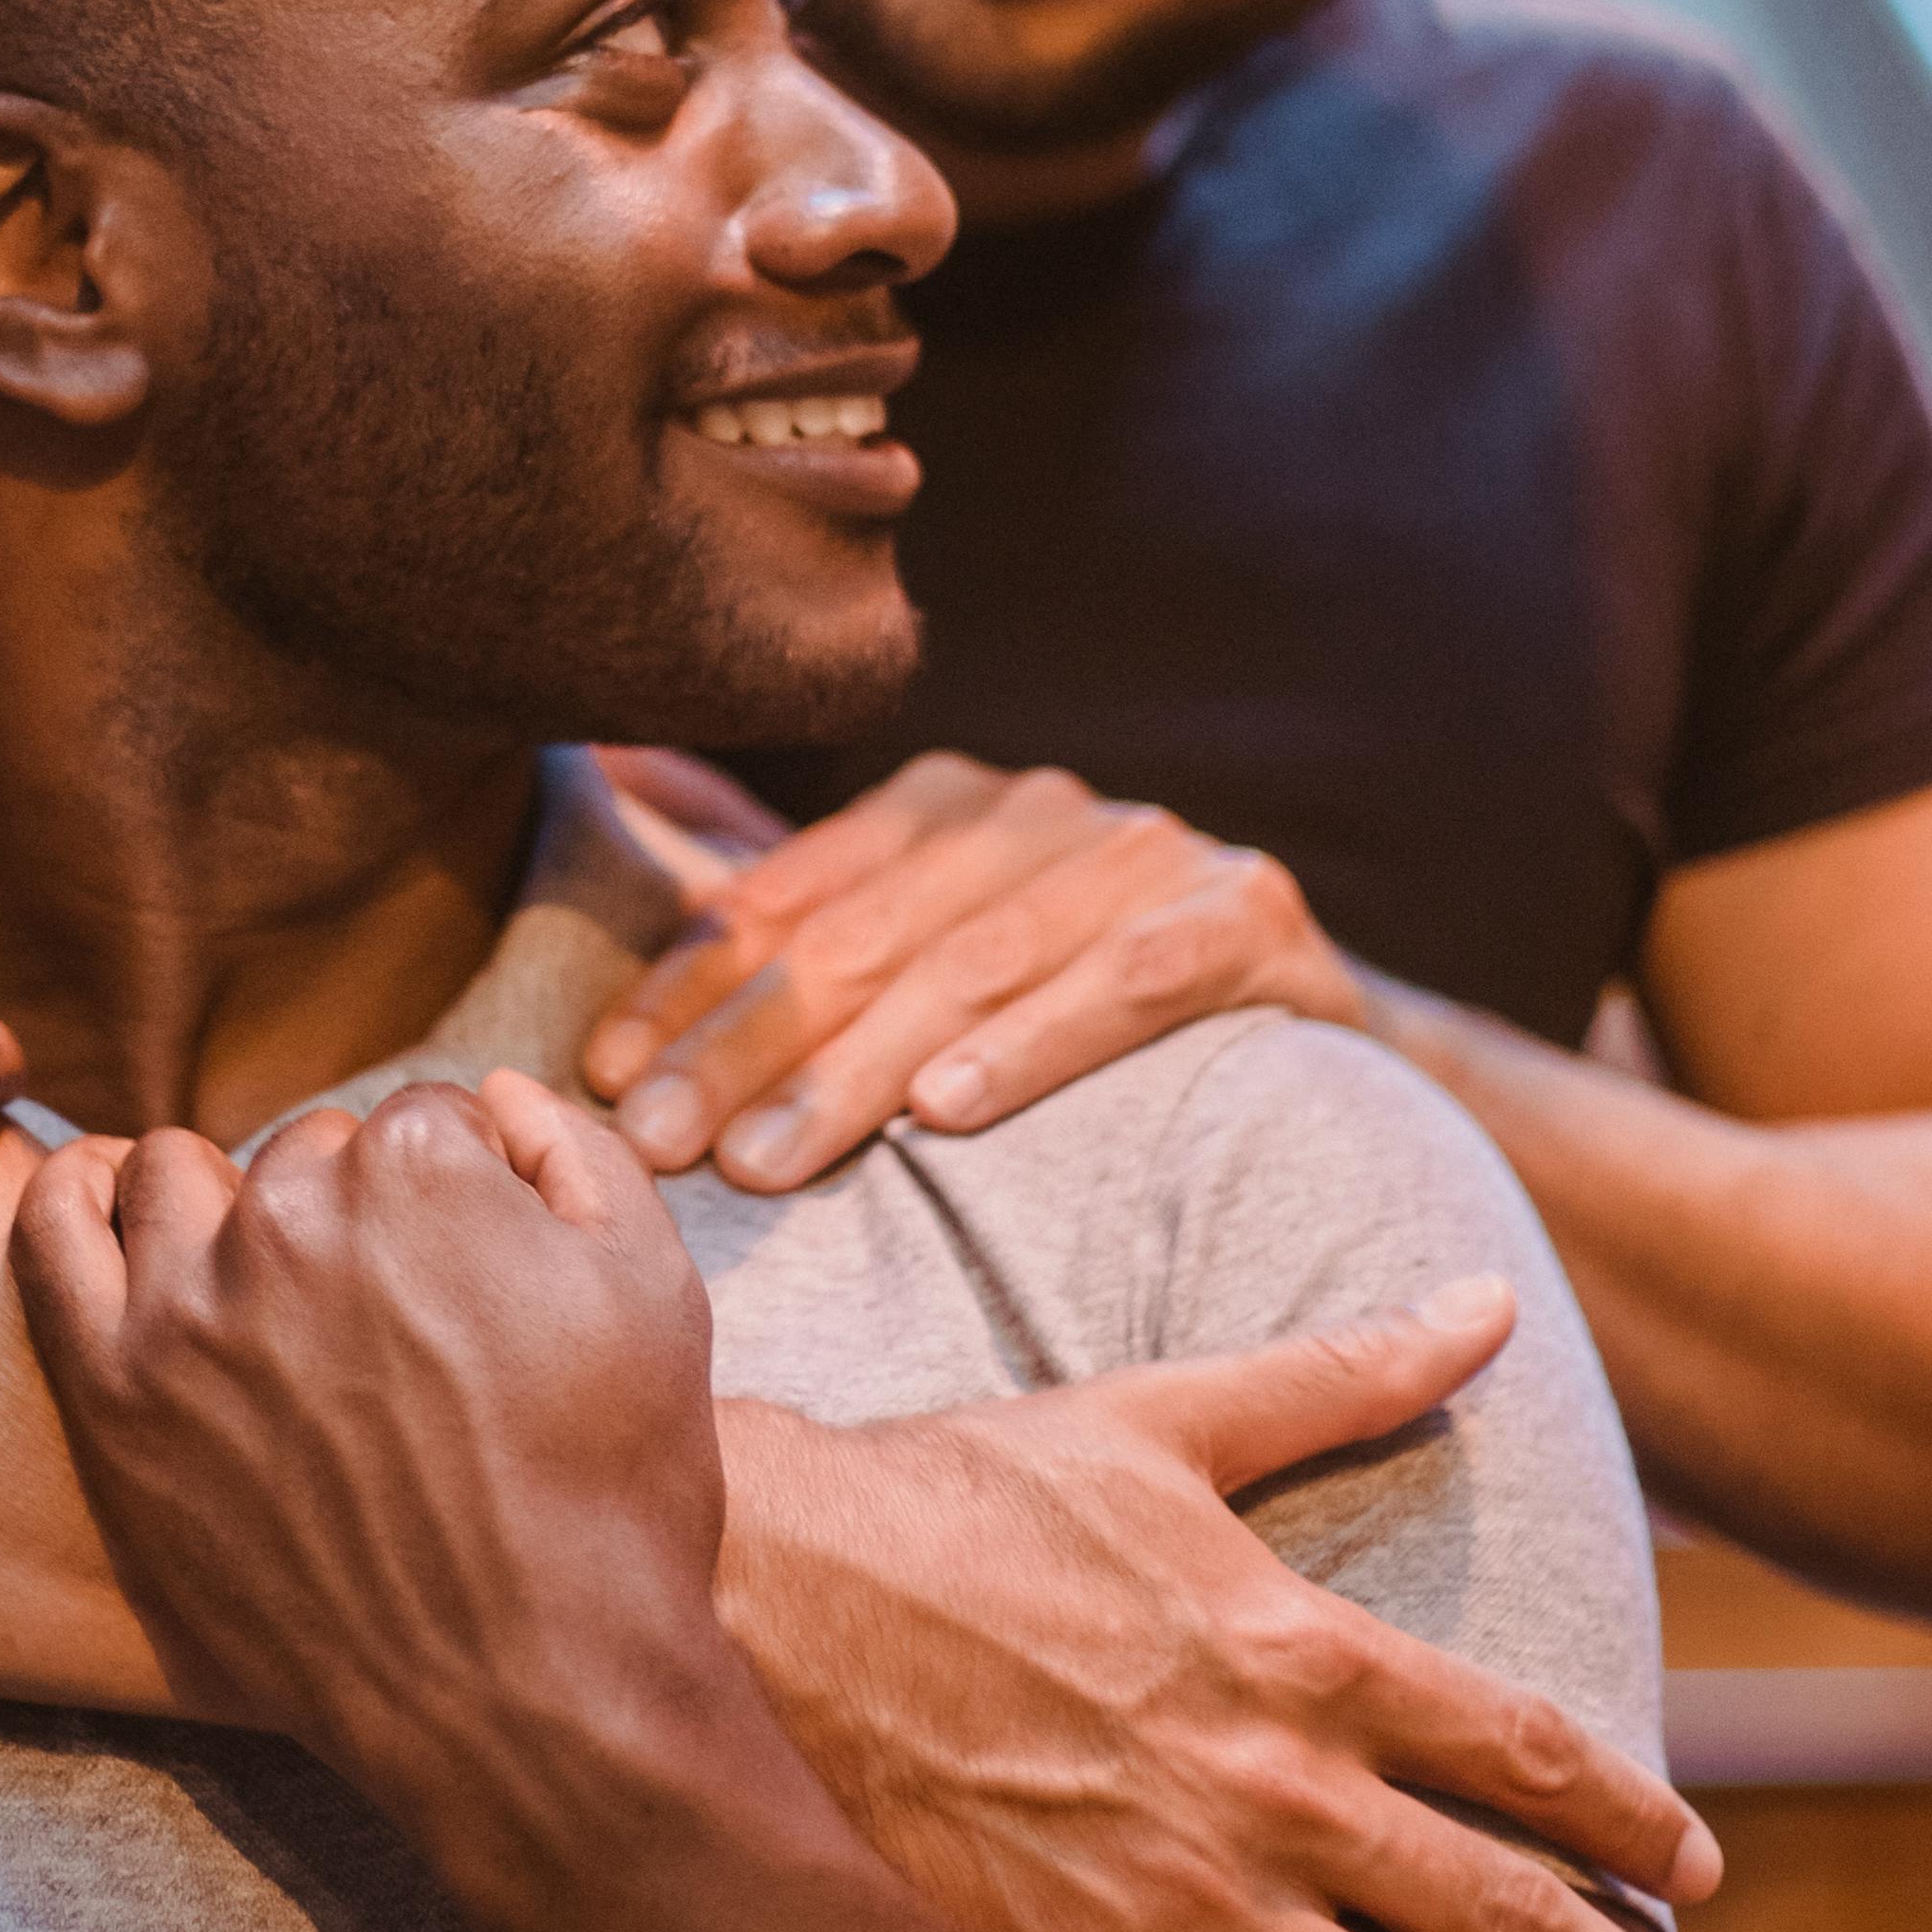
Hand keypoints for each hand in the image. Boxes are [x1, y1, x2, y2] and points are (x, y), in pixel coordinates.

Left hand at [8, 1070, 730, 1808]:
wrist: (529, 1691)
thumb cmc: (609, 1498)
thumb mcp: (657, 1290)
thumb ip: (576, 1151)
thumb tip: (490, 1095)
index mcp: (420, 1165)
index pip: (426, 1124)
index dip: (465, 1202)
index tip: (478, 1286)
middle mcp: (292, 1213)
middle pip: (310, 1159)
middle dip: (354, 1219)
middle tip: (396, 1336)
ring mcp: (190, 1306)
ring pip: (181, 1181)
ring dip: (225, 1209)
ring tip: (270, 1287)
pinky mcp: (117, 1395)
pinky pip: (53, 1238)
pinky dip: (77, 1198)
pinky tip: (108, 1202)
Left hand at [584, 751, 1367, 1188]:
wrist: (1326, 1051)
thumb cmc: (1080, 1015)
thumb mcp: (933, 948)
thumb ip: (799, 893)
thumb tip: (618, 771)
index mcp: (944, 806)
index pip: (785, 895)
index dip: (689, 987)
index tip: (605, 1083)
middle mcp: (1039, 809)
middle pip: (863, 936)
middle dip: (748, 1046)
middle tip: (663, 1145)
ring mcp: (1150, 853)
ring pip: (972, 964)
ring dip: (858, 1070)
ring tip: (769, 1160)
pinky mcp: (1251, 914)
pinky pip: (1124, 981)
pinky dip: (1033, 1045)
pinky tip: (950, 1110)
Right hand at [718, 1283, 1756, 1931]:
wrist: (754, 1603)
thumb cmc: (954, 1501)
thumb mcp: (1155, 1418)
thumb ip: (1332, 1376)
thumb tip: (1479, 1303)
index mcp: (1303, 1648)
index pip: (1530, 1752)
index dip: (1635, 1820)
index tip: (1699, 1876)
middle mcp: (1270, 1793)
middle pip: (1516, 1926)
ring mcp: (1181, 1910)